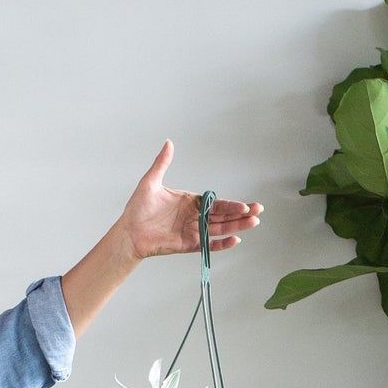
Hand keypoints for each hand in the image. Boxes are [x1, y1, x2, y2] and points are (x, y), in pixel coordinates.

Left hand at [118, 140, 261, 261]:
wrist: (128, 232)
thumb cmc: (137, 208)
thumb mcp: (151, 181)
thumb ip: (162, 163)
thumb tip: (169, 142)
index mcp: (190, 202)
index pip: (216, 203)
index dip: (231, 204)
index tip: (245, 204)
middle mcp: (194, 217)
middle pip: (222, 216)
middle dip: (241, 214)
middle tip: (258, 211)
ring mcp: (192, 232)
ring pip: (219, 229)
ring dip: (236, 227)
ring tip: (252, 223)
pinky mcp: (187, 245)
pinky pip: (207, 245)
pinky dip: (220, 244)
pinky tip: (234, 240)